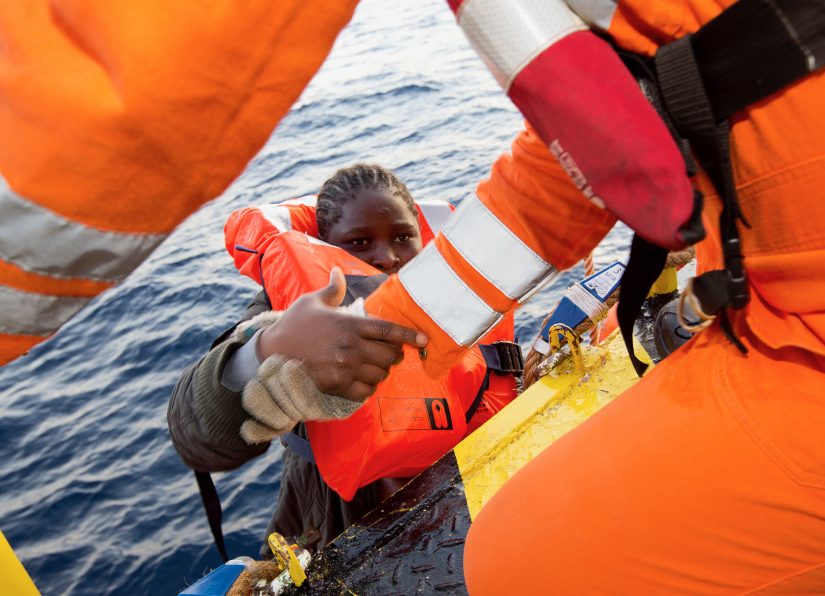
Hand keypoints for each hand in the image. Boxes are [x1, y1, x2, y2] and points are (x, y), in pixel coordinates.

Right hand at [257, 268, 427, 401]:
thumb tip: (338, 272)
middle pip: (389, 354)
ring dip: (381, 371)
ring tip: (374, 366)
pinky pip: (365, 390)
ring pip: (380, 373)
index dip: (408, 335)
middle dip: (394, 355)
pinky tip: (362, 380)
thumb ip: (332, 290)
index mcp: (348, 324)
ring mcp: (344, 368)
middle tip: (389, 353)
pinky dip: (368, 387)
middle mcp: (350, 346)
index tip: (423, 339)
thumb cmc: (293, 325)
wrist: (271, 352)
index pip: (387, 330)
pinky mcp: (336, 385)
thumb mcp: (311, 301)